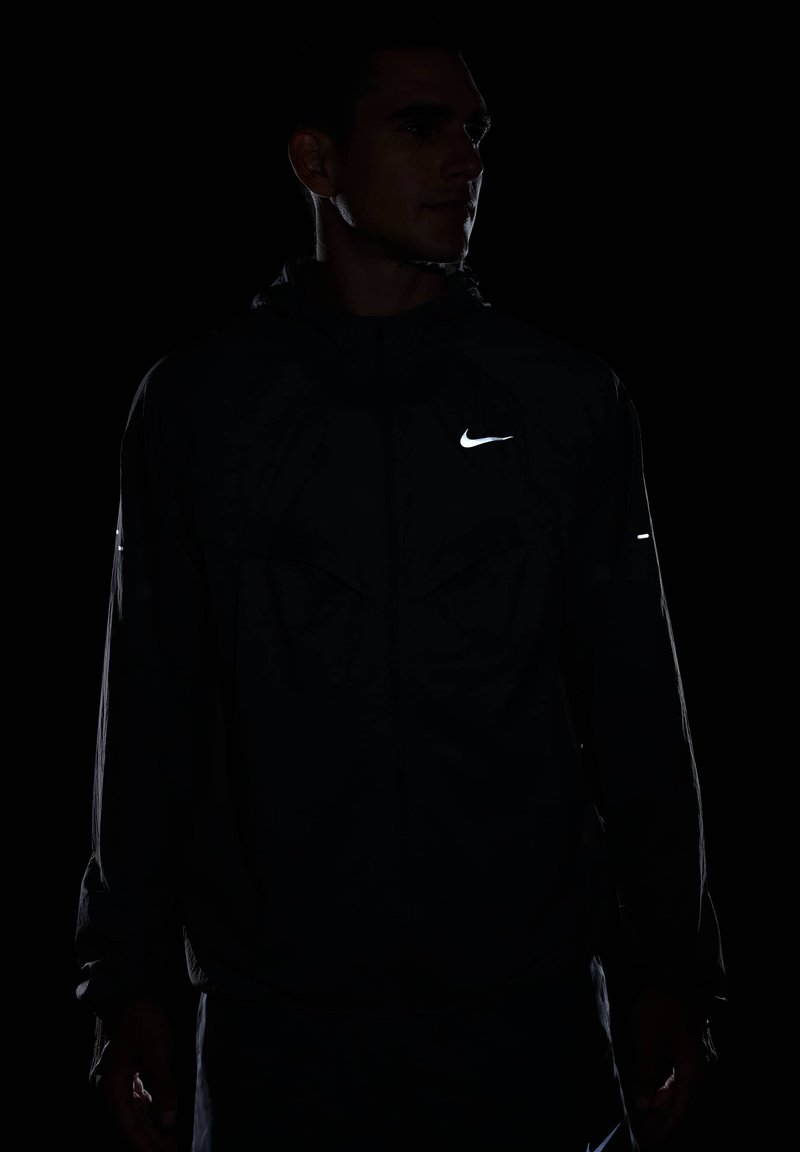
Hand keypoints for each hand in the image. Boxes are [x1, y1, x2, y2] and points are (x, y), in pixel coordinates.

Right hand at [94, 996, 179, 1151]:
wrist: (128, 993)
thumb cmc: (142, 1020)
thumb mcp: (158, 1052)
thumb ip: (163, 1087)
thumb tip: (167, 1121)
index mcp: (113, 1086)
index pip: (129, 1126)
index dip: (146, 1144)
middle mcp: (110, 1086)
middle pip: (130, 1122)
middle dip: (150, 1139)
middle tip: (170, 1151)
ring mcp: (115, 1079)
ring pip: (132, 1111)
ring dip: (149, 1126)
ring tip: (167, 1141)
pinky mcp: (123, 1070)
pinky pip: (134, 1098)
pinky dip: (147, 1109)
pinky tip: (158, 1116)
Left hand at [625, 984, 716, 1147]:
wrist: (673, 975)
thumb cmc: (659, 1006)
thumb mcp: (646, 1039)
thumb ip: (646, 1073)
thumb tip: (643, 1105)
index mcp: (694, 1067)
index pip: (679, 1108)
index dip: (663, 1127)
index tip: (647, 1141)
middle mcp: (701, 1067)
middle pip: (682, 1103)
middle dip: (662, 1120)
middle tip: (643, 1135)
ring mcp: (697, 1058)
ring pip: (681, 1091)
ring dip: (664, 1105)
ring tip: (645, 1120)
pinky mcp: (690, 1050)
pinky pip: (679, 1078)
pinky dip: (666, 1089)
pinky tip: (652, 1095)